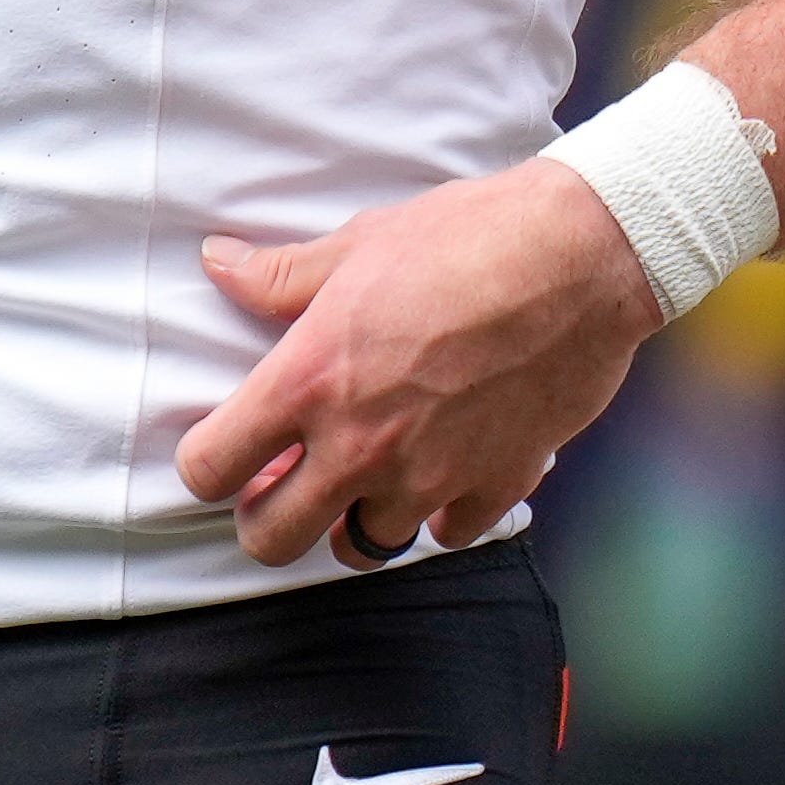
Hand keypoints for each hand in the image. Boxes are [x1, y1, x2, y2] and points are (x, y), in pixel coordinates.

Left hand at [175, 159, 657, 566]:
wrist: (579, 258)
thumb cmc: (463, 238)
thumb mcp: (355, 245)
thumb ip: (279, 276)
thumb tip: (218, 263)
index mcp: (309, 380)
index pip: (210, 468)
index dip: (205, 467)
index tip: (223, 451)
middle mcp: (360, 444)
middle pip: (270, 539)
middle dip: (265, 517)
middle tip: (282, 482)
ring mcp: (430, 475)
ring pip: (359, 546)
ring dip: (352, 516)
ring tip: (364, 473)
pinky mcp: (496, 486)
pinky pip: (445, 534)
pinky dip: (436, 513)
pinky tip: (439, 470)